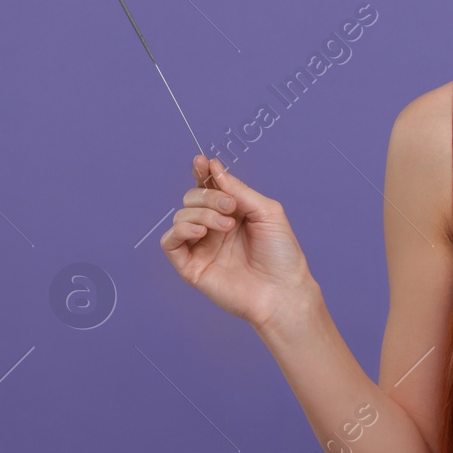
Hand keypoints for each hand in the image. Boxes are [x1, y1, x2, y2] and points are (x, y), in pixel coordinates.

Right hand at [160, 154, 315, 330]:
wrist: (282, 290)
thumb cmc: (281, 253)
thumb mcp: (266, 211)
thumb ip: (238, 189)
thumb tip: (213, 167)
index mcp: (233, 213)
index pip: (208, 188)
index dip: (201, 173)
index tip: (201, 162)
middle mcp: (214, 227)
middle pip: (192, 198)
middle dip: (208, 195)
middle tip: (230, 207)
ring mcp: (201, 246)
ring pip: (181, 215)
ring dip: (202, 213)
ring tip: (227, 226)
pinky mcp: (190, 266)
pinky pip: (170, 242)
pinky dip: (180, 229)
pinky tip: (200, 231)